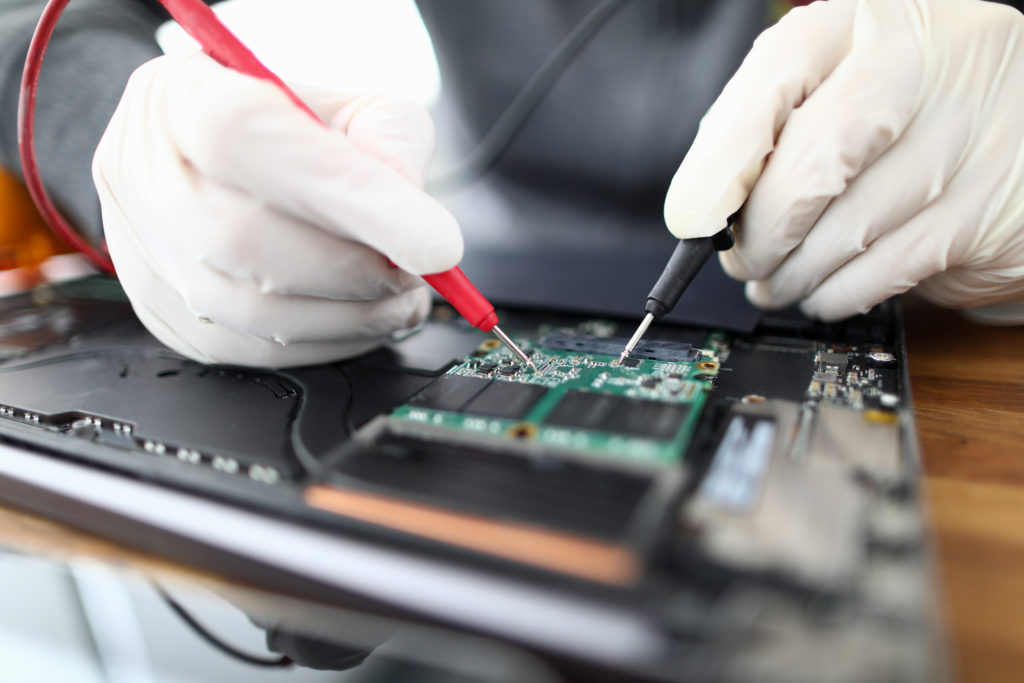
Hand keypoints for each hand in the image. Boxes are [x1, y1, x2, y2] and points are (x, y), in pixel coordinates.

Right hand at [93, 52, 461, 366]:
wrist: (203, 159)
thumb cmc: (281, 127)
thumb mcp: (347, 102)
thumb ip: (389, 138)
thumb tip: (411, 213)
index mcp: (181, 98)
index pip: (246, 138)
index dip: (350, 198)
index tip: (436, 242)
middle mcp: (145, 177)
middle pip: (246, 239)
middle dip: (358, 268)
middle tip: (418, 270)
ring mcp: (150, 257)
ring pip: (254, 310)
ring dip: (354, 314)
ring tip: (402, 294)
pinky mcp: (171, 320)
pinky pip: (258, 351)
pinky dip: (331, 341)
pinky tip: (363, 316)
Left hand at [664, 0, 1023, 323]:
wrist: (1020, 136)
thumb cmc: (903, 117)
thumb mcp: (836, 91)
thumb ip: (772, 130)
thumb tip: (703, 210)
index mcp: (872, 22)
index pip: (781, 69)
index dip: (725, 153)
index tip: (693, 215)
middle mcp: (935, 61)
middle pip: (814, 164)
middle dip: (761, 234)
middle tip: (741, 260)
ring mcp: (975, 134)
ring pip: (847, 231)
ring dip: (793, 276)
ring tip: (778, 282)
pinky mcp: (993, 209)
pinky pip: (888, 270)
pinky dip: (838, 293)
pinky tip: (826, 289)